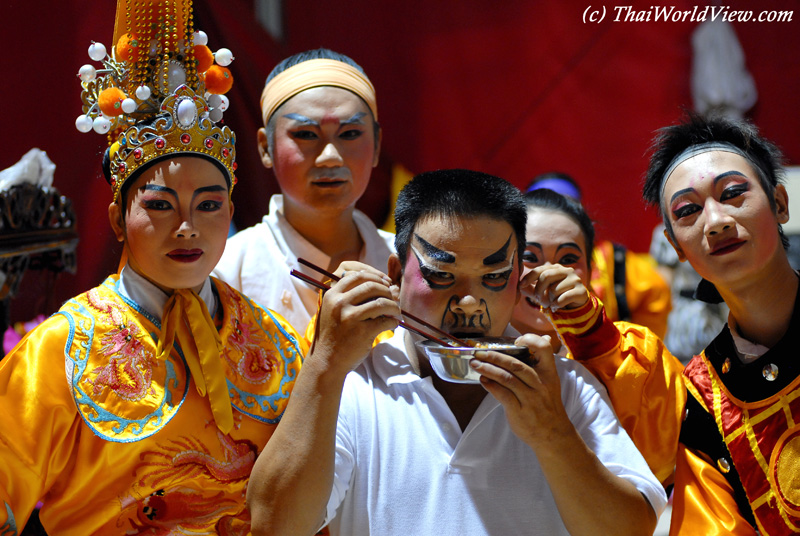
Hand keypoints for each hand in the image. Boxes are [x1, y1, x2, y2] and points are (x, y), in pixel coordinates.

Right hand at [310, 266, 399, 375]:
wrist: (326, 362)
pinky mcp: (361, 332)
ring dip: (393, 305)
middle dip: (386, 290)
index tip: (386, 282)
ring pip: (381, 302)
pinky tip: (393, 324)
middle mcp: (339, 303)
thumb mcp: (336, 311)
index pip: (357, 275)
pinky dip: (393, 321)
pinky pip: (385, 321)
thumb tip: (391, 287)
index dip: (375, 276)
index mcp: (332, 294)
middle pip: (371, 285)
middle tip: (393, 298)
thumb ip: (356, 297)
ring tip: (396, 311)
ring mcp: (350, 317)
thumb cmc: (334, 335)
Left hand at [469, 333, 571, 450]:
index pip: (544, 350)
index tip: (514, 341)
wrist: (553, 434)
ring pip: (507, 378)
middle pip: (516, 364)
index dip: (530, 340)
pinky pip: (503, 395)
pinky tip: (483, 380)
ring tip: (475, 364)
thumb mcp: (550, 383)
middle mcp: (540, 384)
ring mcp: (530, 398)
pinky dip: (491, 386)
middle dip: (495, 356)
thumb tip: (539, 339)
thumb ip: (540, 363)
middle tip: (479, 352)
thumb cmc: (547, 405)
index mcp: (549, 374)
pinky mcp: (520, 411)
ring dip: (488, 369)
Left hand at [520, 264, 588, 310]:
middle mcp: (566, 270)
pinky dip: (557, 305)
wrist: (576, 305)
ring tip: (552, 303)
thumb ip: (530, 289)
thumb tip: (519, 286)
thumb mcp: (542, 292)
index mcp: (555, 268)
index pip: (539, 269)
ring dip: (550, 300)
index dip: (529, 277)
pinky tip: (557, 306)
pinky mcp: (581, 291)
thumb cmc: (556, 296)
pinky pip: (563, 298)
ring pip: (554, 289)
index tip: (521, 285)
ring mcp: (575, 280)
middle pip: (546, 276)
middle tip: (538, 300)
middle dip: (539, 290)